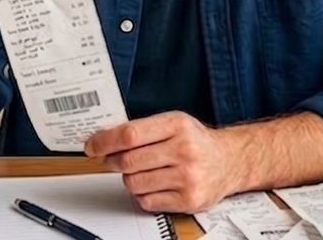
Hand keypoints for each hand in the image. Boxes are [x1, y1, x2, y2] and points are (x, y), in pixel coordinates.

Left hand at [85, 112, 238, 213]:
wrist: (230, 161)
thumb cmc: (197, 141)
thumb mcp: (174, 123)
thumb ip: (143, 129)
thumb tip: (104, 139)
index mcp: (177, 125)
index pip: (130, 134)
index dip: (105, 141)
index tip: (92, 146)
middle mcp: (184, 150)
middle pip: (128, 160)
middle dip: (113, 162)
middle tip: (112, 160)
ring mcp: (187, 177)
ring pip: (134, 183)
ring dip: (130, 179)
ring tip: (141, 172)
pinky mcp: (188, 199)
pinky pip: (147, 201)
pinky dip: (143, 194)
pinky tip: (154, 184)